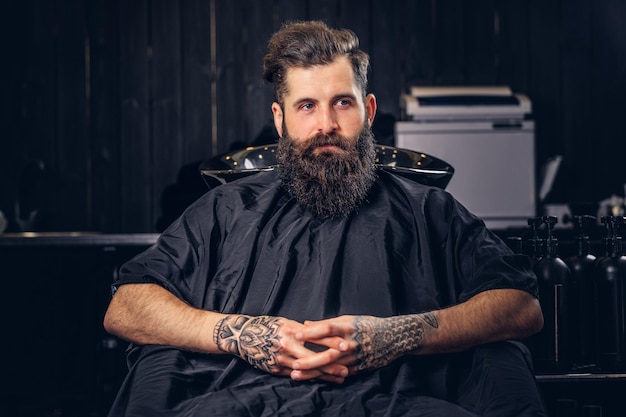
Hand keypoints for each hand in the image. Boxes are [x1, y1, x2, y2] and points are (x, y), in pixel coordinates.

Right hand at [213, 315, 348, 382]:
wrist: (242, 336)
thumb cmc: (267, 326)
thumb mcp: (285, 323)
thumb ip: (302, 329)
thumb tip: (320, 332)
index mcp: (291, 330)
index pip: (315, 336)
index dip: (332, 341)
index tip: (346, 344)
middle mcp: (287, 345)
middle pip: (314, 356)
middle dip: (331, 364)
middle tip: (347, 368)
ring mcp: (281, 359)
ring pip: (307, 369)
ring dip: (325, 374)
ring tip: (340, 377)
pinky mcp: (276, 369)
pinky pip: (297, 375)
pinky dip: (311, 378)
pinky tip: (323, 380)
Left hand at [293, 314, 437, 377]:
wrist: (394, 338)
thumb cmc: (367, 325)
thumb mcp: (348, 320)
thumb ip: (326, 323)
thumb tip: (305, 323)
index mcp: (348, 327)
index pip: (327, 329)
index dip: (312, 332)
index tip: (296, 333)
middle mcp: (351, 344)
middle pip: (327, 353)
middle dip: (309, 360)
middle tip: (293, 363)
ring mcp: (355, 358)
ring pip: (330, 367)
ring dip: (312, 372)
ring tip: (295, 375)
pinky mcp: (357, 368)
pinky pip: (338, 374)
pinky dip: (324, 377)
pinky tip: (310, 380)